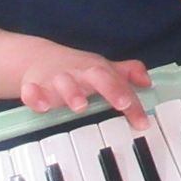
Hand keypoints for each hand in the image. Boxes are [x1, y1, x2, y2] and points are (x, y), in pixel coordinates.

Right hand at [19, 45, 151, 128]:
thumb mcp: (104, 69)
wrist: (39, 58)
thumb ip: (126, 76)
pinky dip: (35, 96)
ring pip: (65, 83)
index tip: (142, 122)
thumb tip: (148, 82)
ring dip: (72, 94)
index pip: (120, 85)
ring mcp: (58, 79)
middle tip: (121, 103)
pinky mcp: (35, 86)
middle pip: (98, 76)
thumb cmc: (77, 69)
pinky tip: (40, 104)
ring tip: (80, 106)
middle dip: (110, 88)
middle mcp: (81, 73)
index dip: (133, 102)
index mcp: (99, 70)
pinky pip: (33, 91)